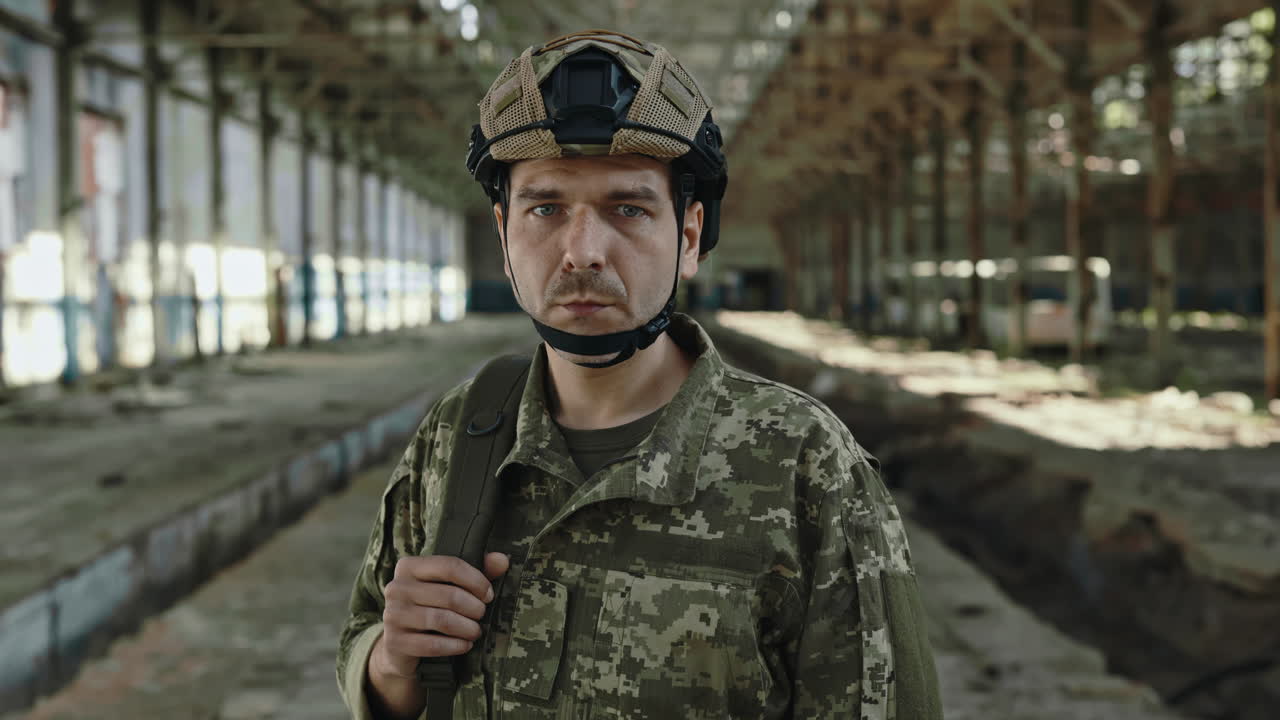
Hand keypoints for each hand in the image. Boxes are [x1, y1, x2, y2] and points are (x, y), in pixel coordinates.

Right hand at [375, 552, 509, 678]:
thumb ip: (478, 570)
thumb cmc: (432, 607)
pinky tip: (464, 645)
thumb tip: (502, 560)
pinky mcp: (394, 641)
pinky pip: (432, 645)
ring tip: (476, 631)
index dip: (476, 581)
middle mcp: (396, 587)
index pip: (450, 566)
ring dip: (467, 628)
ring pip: (442, 620)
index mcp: (409, 566)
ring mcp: (392, 615)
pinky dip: (455, 646)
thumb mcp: (451, 585)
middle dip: (474, 608)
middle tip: (481, 615)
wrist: (401, 645)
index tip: (488, 594)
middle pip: (449, 595)